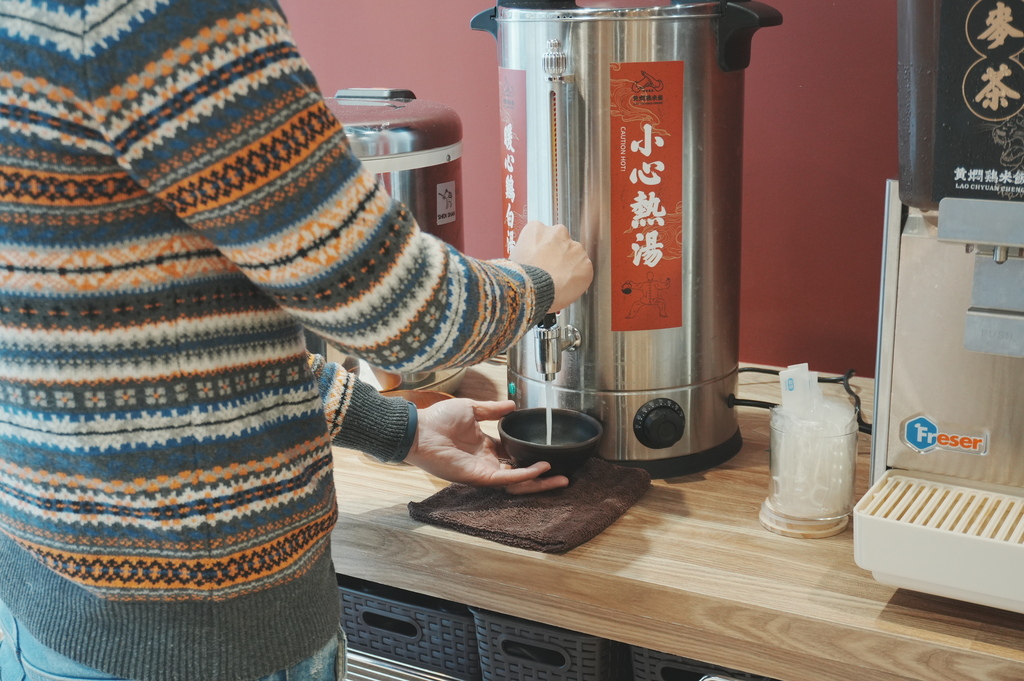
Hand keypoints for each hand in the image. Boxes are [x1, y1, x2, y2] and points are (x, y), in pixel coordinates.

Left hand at [404, 398, 568, 494]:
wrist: (419, 430)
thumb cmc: (438, 419)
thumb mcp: (471, 409)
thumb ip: (492, 410)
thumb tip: (512, 405)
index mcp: (486, 447)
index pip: (514, 455)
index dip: (532, 455)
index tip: (549, 450)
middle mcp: (487, 462)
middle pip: (520, 474)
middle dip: (542, 477)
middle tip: (564, 475)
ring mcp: (484, 471)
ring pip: (517, 482)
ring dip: (539, 482)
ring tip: (560, 478)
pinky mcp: (479, 476)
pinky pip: (506, 479)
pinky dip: (524, 475)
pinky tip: (540, 469)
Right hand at [511, 221, 592, 312]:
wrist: (534, 290)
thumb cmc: (521, 277)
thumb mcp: (515, 257)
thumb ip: (527, 252)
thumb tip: (529, 259)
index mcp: (537, 228)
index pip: (543, 235)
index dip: (542, 250)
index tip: (541, 258)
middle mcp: (558, 232)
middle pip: (561, 242)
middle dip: (558, 255)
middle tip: (550, 271)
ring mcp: (575, 247)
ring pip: (574, 256)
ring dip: (569, 266)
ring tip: (557, 281)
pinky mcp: (586, 264)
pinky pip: (584, 271)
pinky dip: (578, 279)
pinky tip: (566, 286)